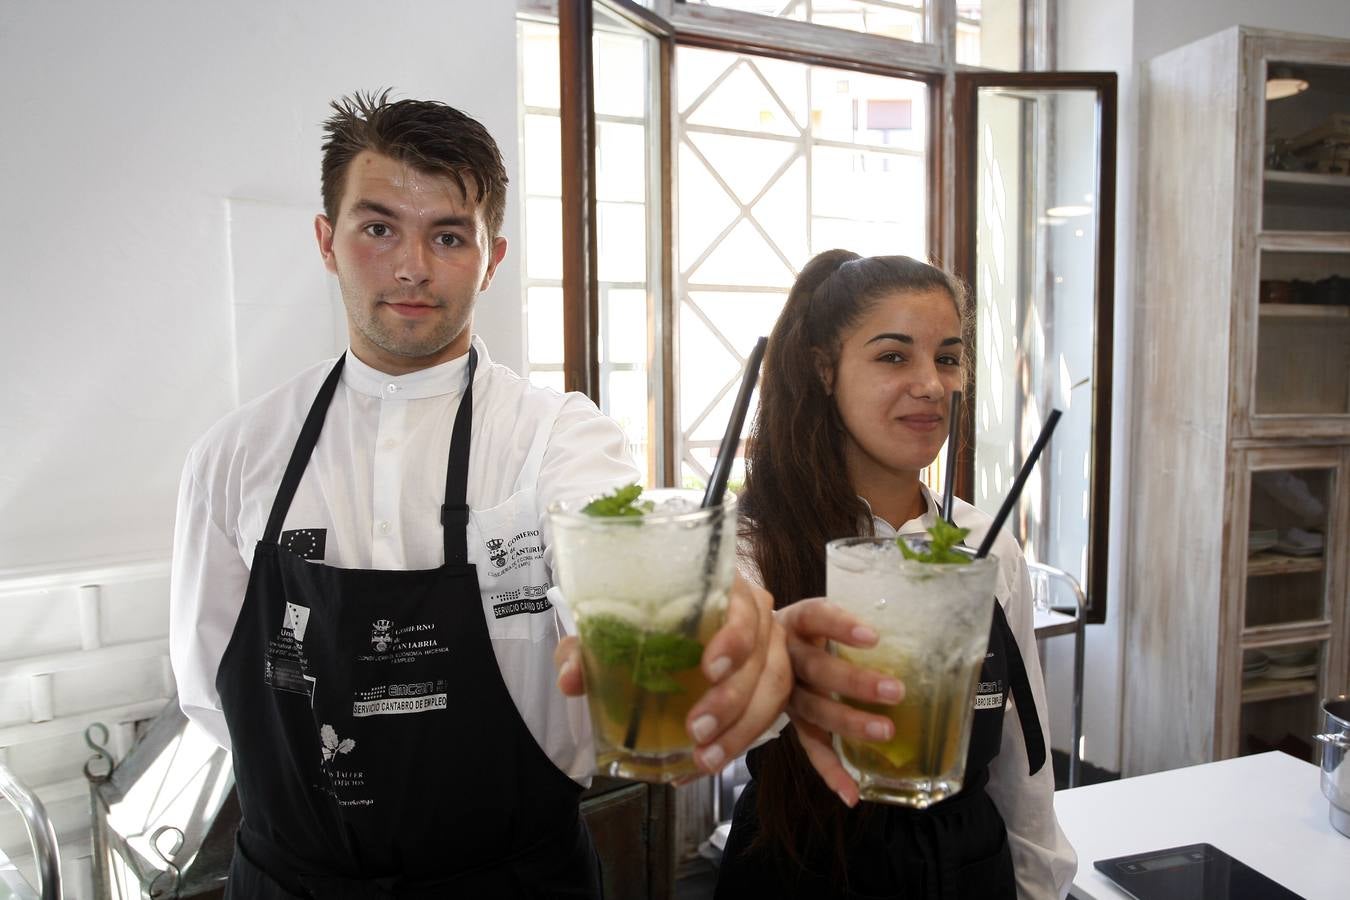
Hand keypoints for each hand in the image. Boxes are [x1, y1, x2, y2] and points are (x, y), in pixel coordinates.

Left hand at [554, 573, 790, 775]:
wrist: (666, 632)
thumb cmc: (646, 621)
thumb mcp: (614, 628)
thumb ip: (587, 647)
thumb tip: (571, 680)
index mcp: (724, 590)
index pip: (743, 607)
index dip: (734, 639)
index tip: (707, 670)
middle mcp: (756, 618)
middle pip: (761, 659)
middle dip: (731, 701)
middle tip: (696, 730)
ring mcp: (769, 652)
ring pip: (773, 692)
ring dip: (741, 730)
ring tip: (705, 759)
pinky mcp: (769, 685)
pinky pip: (766, 717)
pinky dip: (734, 745)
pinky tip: (701, 766)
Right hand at [778, 597, 904, 806]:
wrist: (751, 646)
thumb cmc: (807, 630)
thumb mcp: (820, 617)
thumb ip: (852, 623)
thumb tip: (922, 633)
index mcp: (796, 622)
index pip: (816, 617)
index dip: (841, 626)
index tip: (873, 637)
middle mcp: (784, 656)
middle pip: (816, 669)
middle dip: (855, 683)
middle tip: (896, 691)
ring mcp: (783, 691)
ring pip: (814, 709)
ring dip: (849, 723)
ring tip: (885, 732)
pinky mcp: (789, 721)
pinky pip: (809, 746)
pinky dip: (830, 770)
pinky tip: (851, 792)